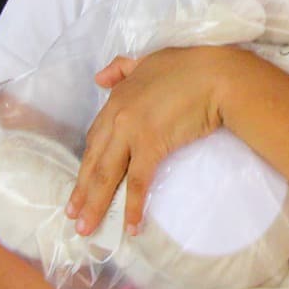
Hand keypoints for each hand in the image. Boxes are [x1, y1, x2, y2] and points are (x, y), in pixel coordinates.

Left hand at [67, 46, 236, 236]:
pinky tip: (130, 225)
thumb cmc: (190, 66)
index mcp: (117, 98)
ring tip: (86, 228)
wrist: (216, 75)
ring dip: (95, 204)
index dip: (87, 162)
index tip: (81, 182)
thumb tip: (100, 78)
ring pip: (107, 175)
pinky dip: (133, 206)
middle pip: (95, 160)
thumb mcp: (149, 60)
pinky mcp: (152, 145)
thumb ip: (123, 69)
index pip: (96, 137)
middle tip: (73, 216)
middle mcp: (117, 116)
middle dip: (82, 191)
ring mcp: (132, 131)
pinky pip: (138, 182)